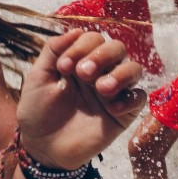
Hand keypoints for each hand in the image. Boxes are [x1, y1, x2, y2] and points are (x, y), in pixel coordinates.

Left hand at [16, 30, 144, 168]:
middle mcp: (100, 72)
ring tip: (101, 89)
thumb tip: (76, 30)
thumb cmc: (38, 112)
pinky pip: (139, 97)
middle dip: (102, 55)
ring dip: (120, 73)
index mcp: (81, 60)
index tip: (64, 67)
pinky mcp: (123, 113)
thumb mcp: (38, 77)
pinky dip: (130, 98)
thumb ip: (53, 51)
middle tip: (83, 73)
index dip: (81, 46)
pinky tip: (112, 108)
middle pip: (117, 47)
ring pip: (134, 69)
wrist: (42, 148)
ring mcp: (113, 92)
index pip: (93, 39)